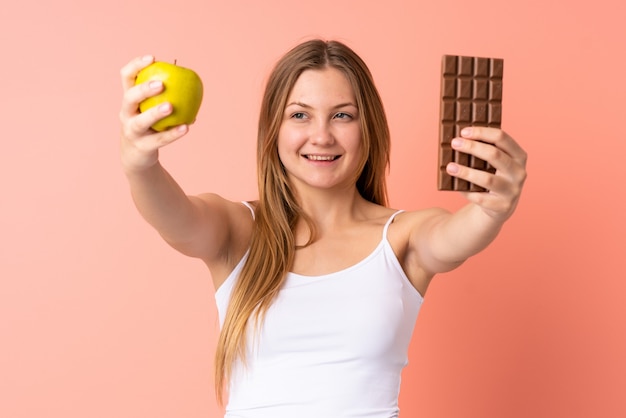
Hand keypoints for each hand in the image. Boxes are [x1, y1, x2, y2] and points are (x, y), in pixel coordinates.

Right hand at [119, 55, 188, 171]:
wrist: (137, 156)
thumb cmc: (150, 126)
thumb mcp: (151, 109)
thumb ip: (167, 95)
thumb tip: (192, 80)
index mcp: (129, 100)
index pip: (126, 77)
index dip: (136, 66)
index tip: (152, 58)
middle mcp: (126, 113)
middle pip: (130, 98)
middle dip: (143, 89)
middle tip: (161, 84)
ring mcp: (132, 131)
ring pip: (141, 121)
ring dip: (155, 113)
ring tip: (170, 106)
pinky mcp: (142, 147)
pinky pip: (159, 139)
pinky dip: (173, 133)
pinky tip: (186, 127)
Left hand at [446, 127, 527, 221]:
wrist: (499, 208)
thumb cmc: (493, 177)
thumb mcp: (495, 164)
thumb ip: (484, 150)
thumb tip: (459, 138)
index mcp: (519, 156)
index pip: (502, 138)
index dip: (482, 132)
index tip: (463, 131)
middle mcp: (519, 172)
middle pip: (494, 155)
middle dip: (472, 147)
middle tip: (454, 143)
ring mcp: (512, 191)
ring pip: (487, 178)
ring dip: (465, 171)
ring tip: (450, 167)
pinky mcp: (502, 206)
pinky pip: (479, 197)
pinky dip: (466, 191)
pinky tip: (456, 186)